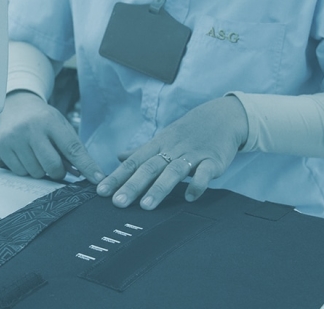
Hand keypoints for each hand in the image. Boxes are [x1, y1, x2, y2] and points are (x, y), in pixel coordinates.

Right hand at [0, 91, 104, 183]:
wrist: (16, 105)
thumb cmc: (43, 118)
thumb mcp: (61, 125)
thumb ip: (73, 148)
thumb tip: (84, 173)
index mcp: (51, 121)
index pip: (72, 148)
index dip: (86, 166)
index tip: (98, 179)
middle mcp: (31, 129)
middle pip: (52, 166)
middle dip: (58, 171)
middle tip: (56, 164)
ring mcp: (14, 138)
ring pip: (35, 172)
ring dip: (41, 169)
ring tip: (38, 154)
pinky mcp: (1, 147)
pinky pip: (20, 172)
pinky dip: (26, 169)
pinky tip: (26, 154)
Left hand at [96, 96, 247, 209]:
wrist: (222, 117)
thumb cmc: (188, 132)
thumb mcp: (163, 138)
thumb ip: (141, 151)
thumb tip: (118, 156)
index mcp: (158, 144)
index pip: (134, 162)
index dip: (117, 176)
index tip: (101, 192)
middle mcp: (172, 149)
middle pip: (150, 167)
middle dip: (133, 185)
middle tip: (117, 203)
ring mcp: (193, 154)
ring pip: (173, 170)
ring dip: (159, 187)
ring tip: (146, 206)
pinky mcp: (213, 160)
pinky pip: (205, 172)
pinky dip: (197, 184)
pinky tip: (190, 197)